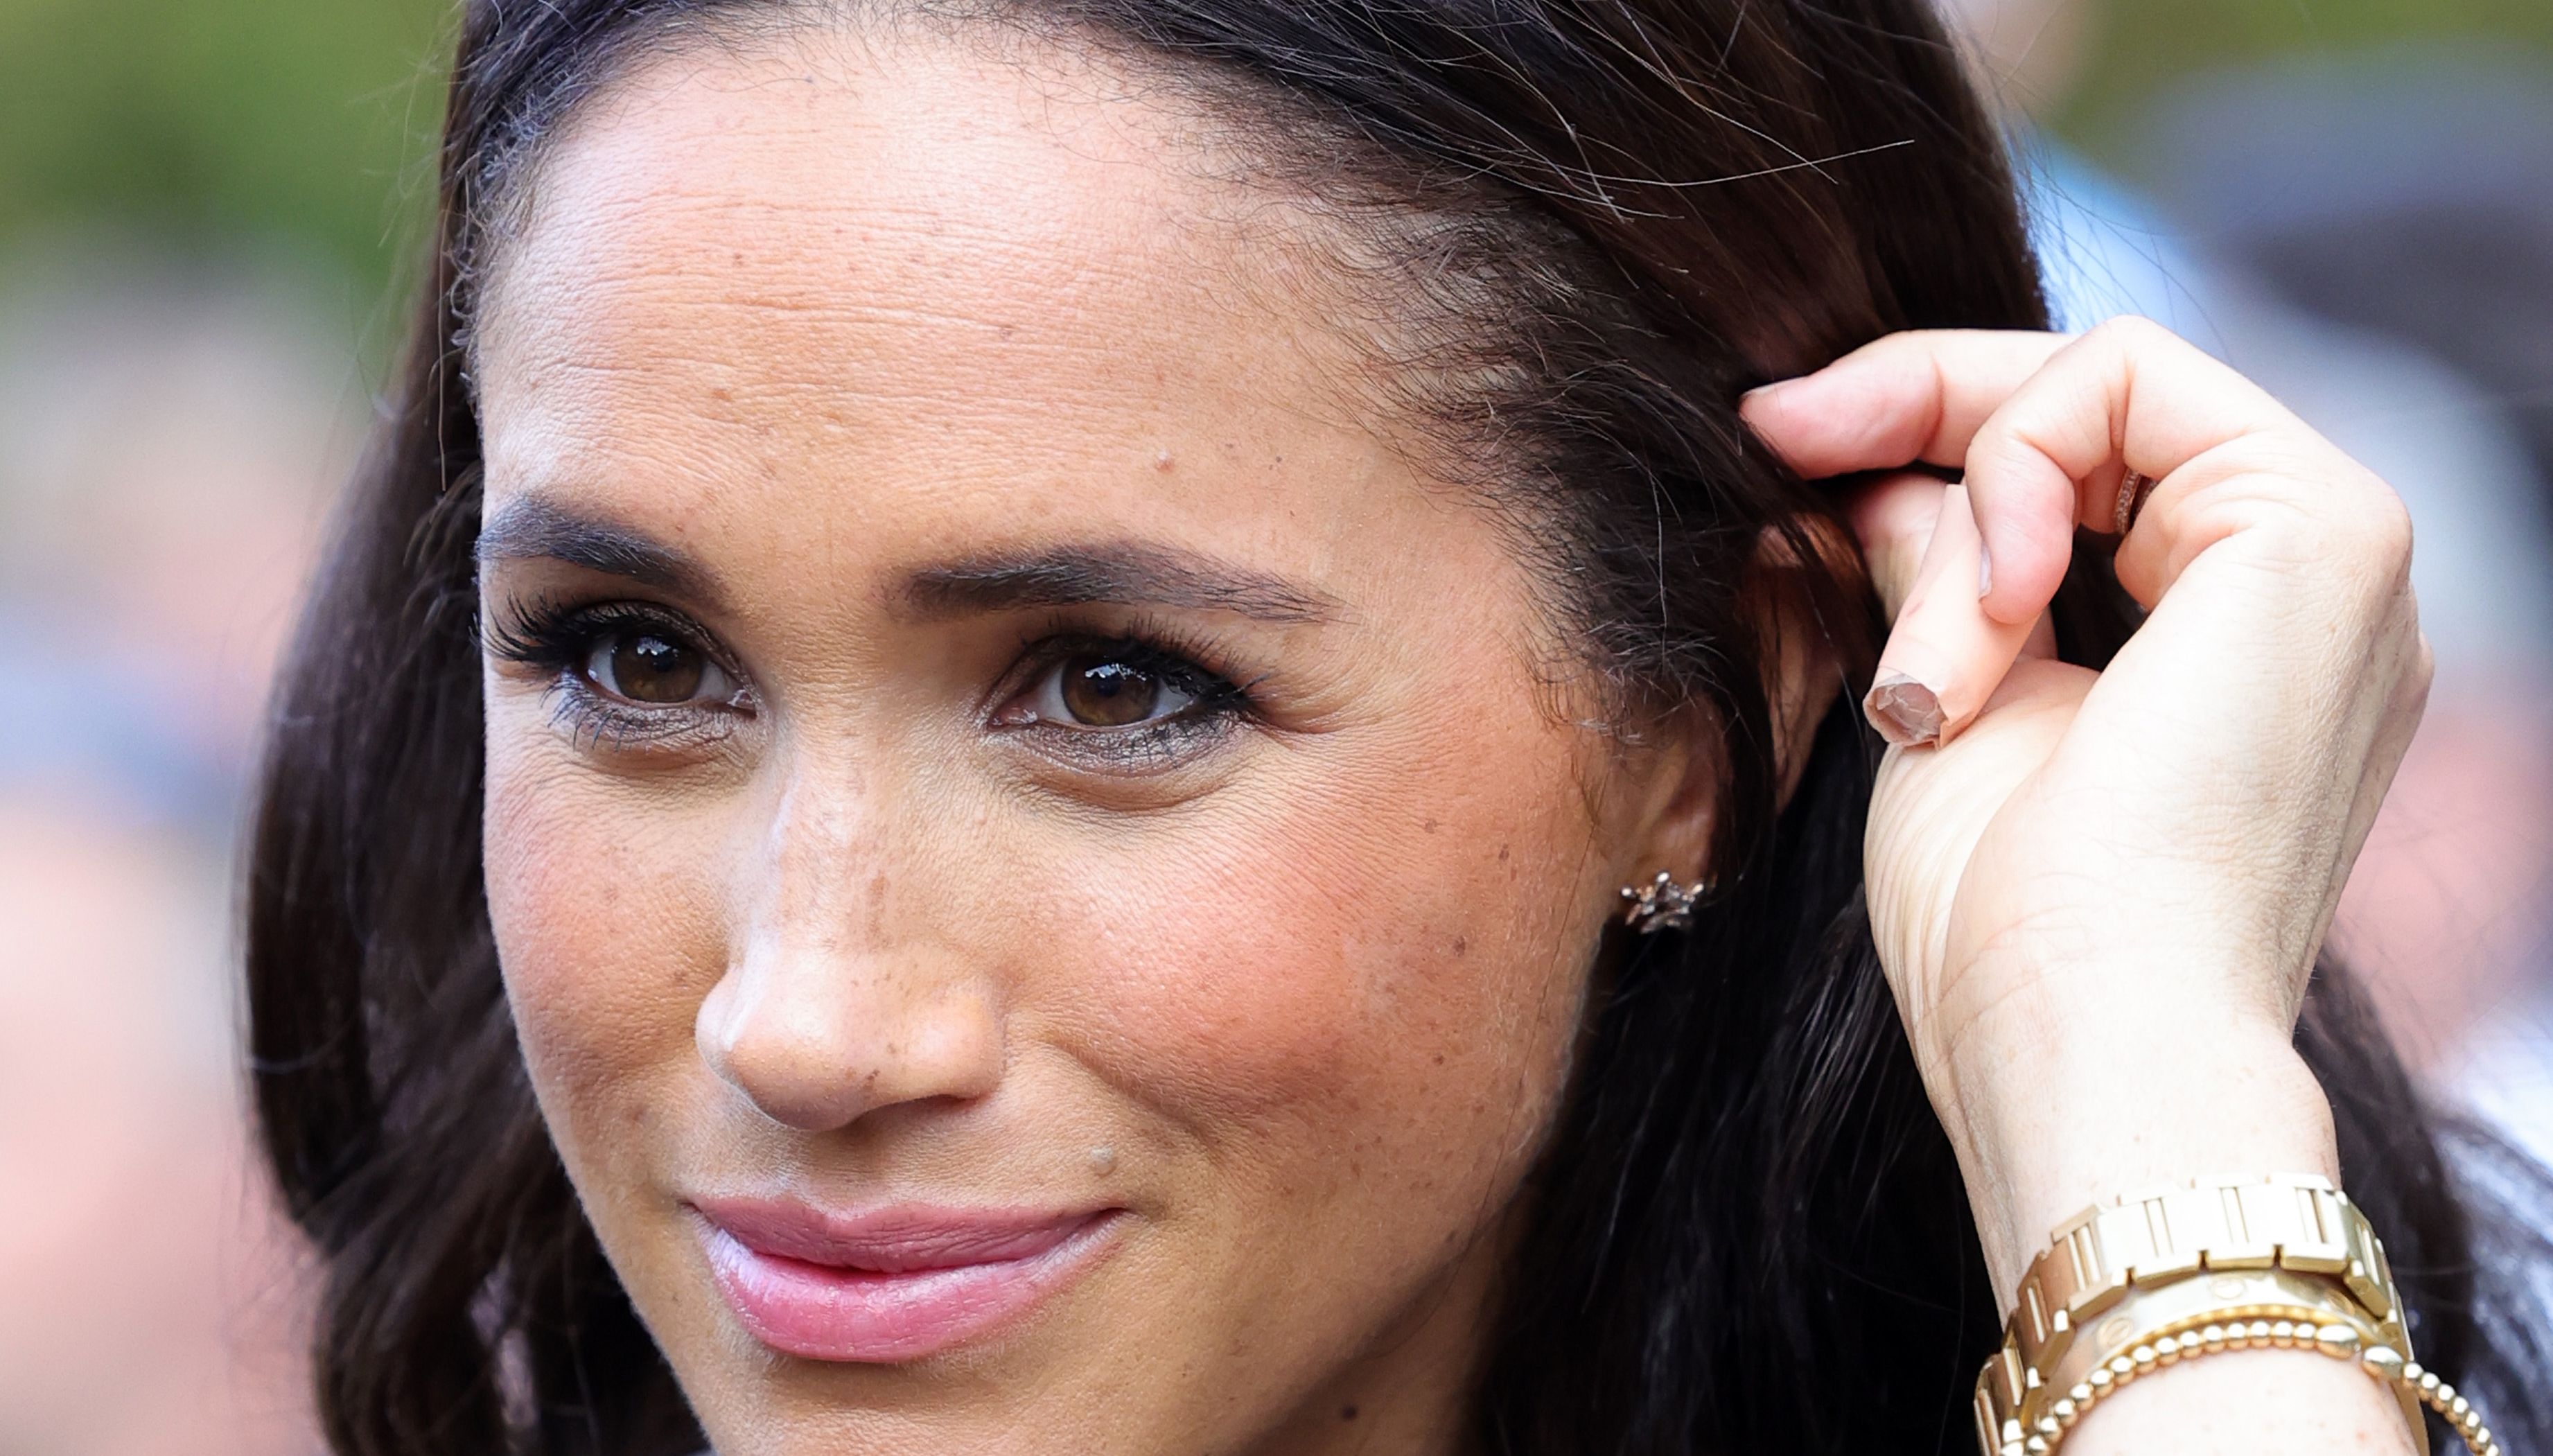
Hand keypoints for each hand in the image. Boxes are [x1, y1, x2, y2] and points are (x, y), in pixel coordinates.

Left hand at [1741, 320, 2432, 1299]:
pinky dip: (2016, 475)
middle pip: (2094, 396)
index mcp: (2235, 638)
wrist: (2080, 1034)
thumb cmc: (2005, 925)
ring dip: (1961, 512)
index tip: (1775, 436)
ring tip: (1927, 677)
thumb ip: (1939, 573)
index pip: (2082, 454)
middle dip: (1910, 402)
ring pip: (2101, 385)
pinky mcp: (2324, 524)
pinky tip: (1988, 623)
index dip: (1919, 417)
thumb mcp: (1947, 706)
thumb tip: (1881, 480)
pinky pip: (2132, 379)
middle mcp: (2307, 588)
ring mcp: (2333, 551)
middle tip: (1778, 432)